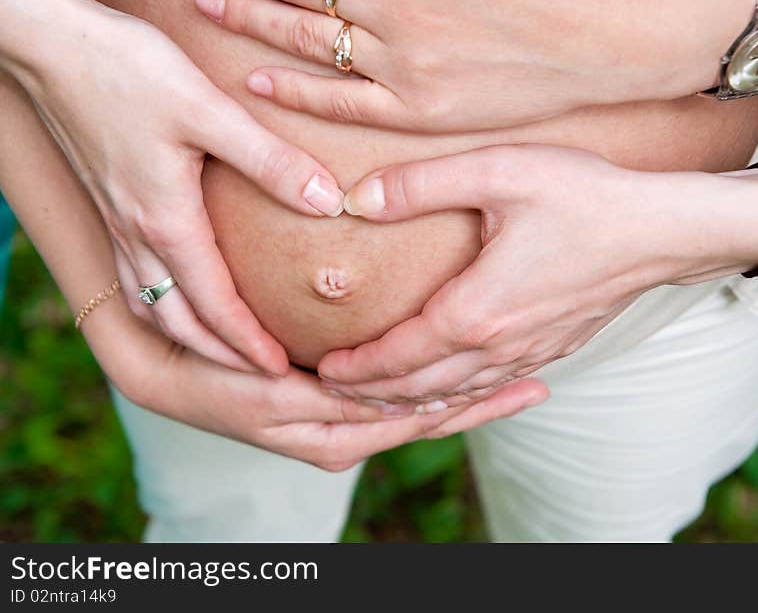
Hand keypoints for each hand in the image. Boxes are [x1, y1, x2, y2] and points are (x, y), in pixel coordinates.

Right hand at [1, 0, 345, 375]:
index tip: (283, 372)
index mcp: (165, 222)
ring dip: (191, 339)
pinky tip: (179, 298)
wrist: (49, 44)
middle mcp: (136, 235)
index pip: (215, 306)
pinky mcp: (109, 205)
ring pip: (151, 307)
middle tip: (263, 376)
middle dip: (222, 357)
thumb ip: (269, 159)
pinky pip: (134, 280)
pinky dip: (162, 307)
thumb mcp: (208, 110)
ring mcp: (117, 223)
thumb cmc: (126, 70)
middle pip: (180, 322)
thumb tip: (328, 201)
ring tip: (226, 353)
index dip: (250, 345)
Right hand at [85, 301, 548, 471]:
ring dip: (466, 397)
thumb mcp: (271, 395)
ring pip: (416, 410)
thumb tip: (385, 392)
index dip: (473, 403)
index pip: (423, 420)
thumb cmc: (213, 379)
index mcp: (339, 437)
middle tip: (537, 383)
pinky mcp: (331, 404)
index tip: (521, 384)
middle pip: (430, 420)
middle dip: (483, 404)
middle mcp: (348, 437)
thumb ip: (328, 398)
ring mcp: (341, 423)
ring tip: (516, 378)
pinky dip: (433, 388)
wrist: (169, 372)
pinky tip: (456, 370)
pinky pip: (393, 400)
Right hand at [183, 0, 753, 131]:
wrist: (620, 35)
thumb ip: (420, 101)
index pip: (322, 91)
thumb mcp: (482, 113)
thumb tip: (378, 81)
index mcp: (410, 103)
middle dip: (244, 6)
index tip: (237, 71)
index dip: (273, 81)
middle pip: (300, 29)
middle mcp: (396, 53)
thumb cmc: (554, 77)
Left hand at [316, 145, 757, 404]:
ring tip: (380, 395)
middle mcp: (499, 345)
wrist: (662, 230)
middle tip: (335, 391)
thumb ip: (420, 184)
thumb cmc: (586, 198)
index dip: (355, 368)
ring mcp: (529, 352)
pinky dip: (456, 392)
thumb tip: (358, 198)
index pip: (397, 357)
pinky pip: (491, 383)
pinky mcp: (553, 347)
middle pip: (420, 387)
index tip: (322, 370)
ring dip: (412, 398)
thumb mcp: (498, 173)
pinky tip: (449, 383)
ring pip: (456, 393)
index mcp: (476, 312)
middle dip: (372, 394)